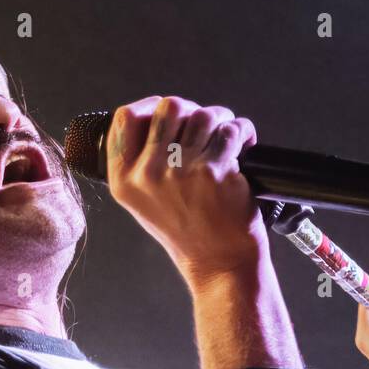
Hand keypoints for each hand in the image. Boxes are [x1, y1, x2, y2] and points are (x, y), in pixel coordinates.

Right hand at [105, 96, 269, 288]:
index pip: (124, 118)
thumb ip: (141, 161)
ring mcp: (181, 172)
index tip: (168, 110)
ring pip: (203, 115)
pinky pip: (231, 130)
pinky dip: (242, 131)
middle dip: (193, 109)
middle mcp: (148, 175)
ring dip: (221, 119)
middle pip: (169, 107)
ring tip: (227, 135)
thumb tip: (157, 114)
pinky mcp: (214, 172)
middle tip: (206, 124)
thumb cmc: (187, 232)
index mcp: (124, 181)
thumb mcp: (145, 201)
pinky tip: (244, 145)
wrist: (218, 263)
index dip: (149, 105)